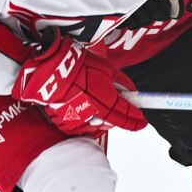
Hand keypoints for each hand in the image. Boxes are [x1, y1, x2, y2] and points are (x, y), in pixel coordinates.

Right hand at [12, 35, 146, 135]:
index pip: (125, 113)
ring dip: (103, 118)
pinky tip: (84, 107)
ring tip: (97, 102)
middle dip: (123, 120)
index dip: (136, 119)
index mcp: (104, 98)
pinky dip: (87, 119)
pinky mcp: (66, 123)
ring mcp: (78, 119)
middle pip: (114, 122)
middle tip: (129, 116)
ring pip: (98, 125)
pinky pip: (82, 125)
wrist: (49, 70)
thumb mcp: (105, 68)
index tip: (142, 121)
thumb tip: (132, 91)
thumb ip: (121, 83)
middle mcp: (93, 112)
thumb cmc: (76, 65)